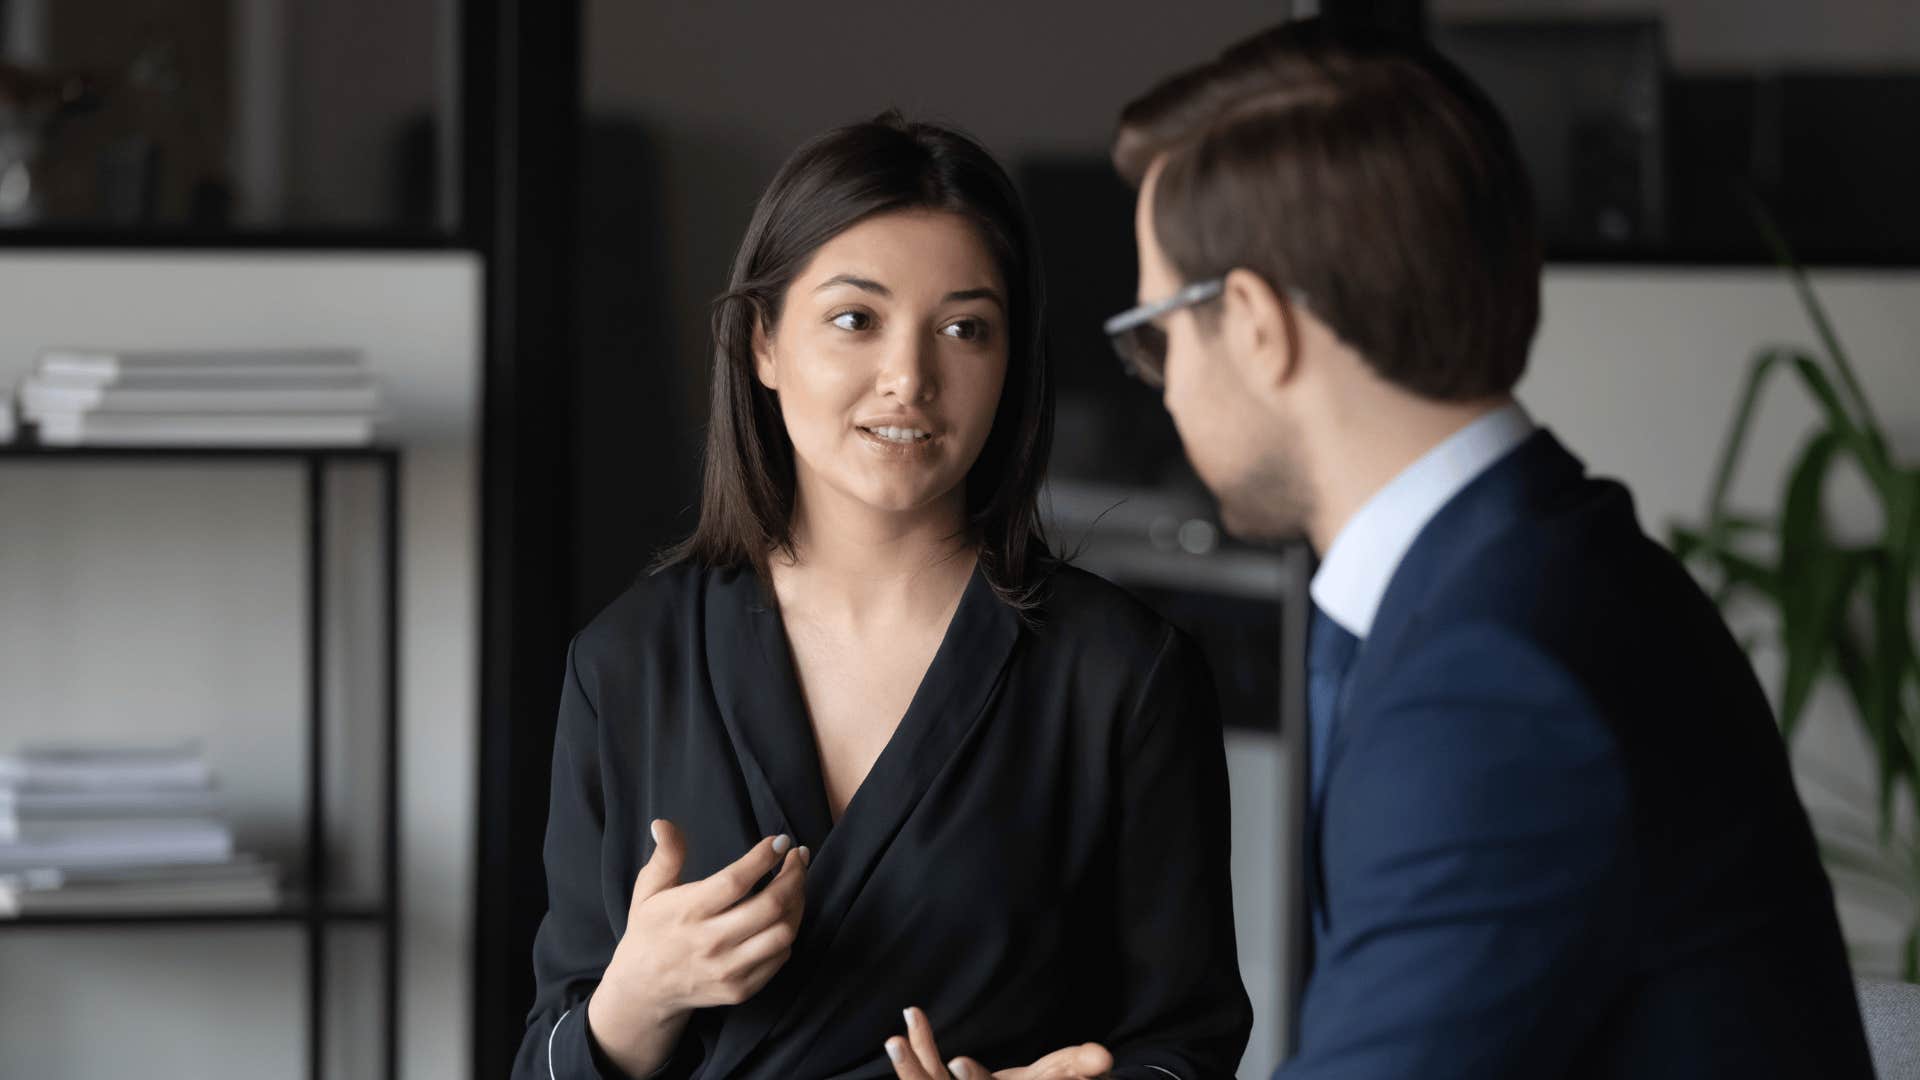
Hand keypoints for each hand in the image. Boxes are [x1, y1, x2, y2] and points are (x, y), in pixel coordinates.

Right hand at [587, 819, 809, 1075]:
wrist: (645, 989)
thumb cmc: (650, 930)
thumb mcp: (648, 890)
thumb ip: (665, 856)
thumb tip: (662, 824)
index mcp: (688, 912)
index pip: (736, 881)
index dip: (763, 858)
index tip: (780, 841)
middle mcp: (710, 943)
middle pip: (770, 905)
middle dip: (794, 875)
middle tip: (799, 856)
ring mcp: (728, 969)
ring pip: (783, 932)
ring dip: (798, 902)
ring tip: (796, 883)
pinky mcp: (741, 989)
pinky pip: (781, 956)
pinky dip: (789, 930)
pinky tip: (785, 913)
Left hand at [884, 1005, 1112, 1079]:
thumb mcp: (1065, 1077)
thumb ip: (1079, 1066)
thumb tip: (1104, 1057)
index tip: (958, 1062)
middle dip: (916, 1074)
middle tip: (895, 1045)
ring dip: (908, 1062)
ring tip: (892, 1036)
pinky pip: (928, 1069)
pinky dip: (920, 1045)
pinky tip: (911, 1016)